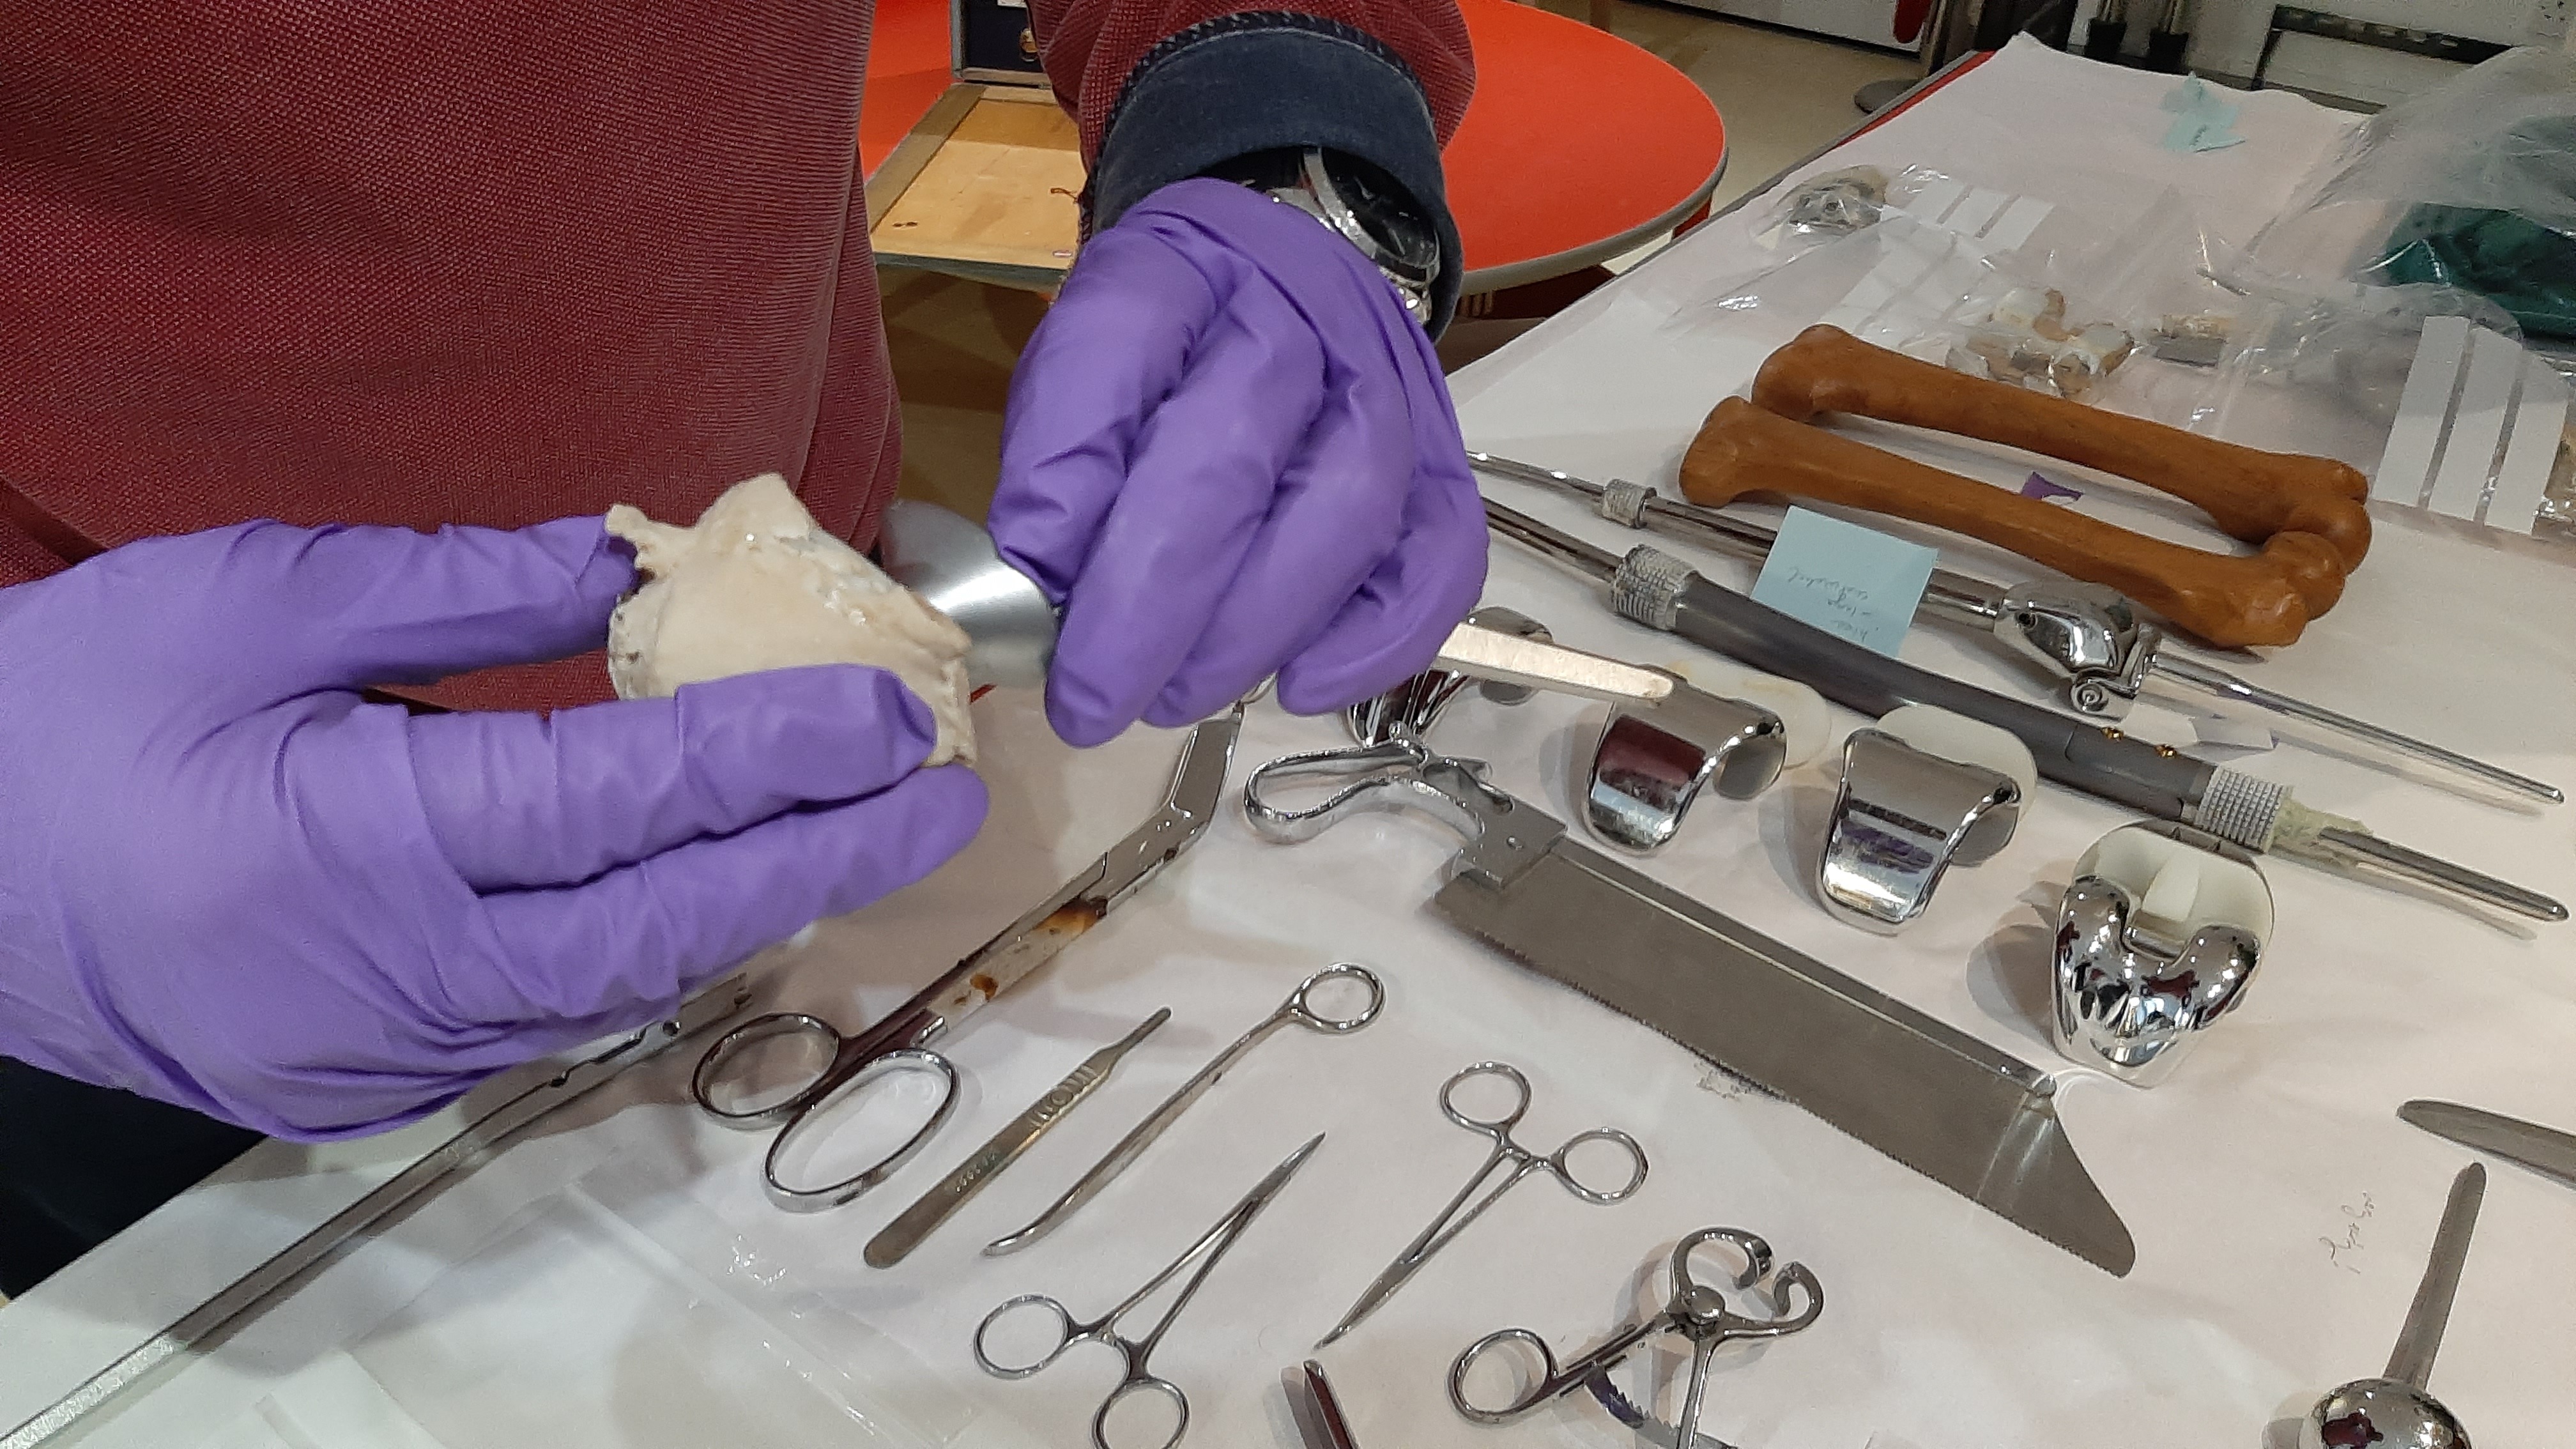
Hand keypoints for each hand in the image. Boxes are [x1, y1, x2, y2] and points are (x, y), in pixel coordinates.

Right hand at [0, 519, 985, 1138]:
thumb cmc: (62, 716)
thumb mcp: (249, 601)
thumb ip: (457, 588)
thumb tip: (631, 560)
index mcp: (357, 843)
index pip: (626, 801)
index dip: (779, 755)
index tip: (896, 712)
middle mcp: (394, 979)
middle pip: (663, 927)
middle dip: (821, 859)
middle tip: (946, 794)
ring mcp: (383, 1056)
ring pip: (617, 988)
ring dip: (747, 907)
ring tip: (853, 828)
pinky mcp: (367, 1088)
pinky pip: (546, 1020)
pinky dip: (645, 951)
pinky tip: (712, 889)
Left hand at [990, 176, 1486, 746]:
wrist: (1293, 294)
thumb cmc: (1169, 355)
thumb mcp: (1084, 369)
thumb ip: (1058, 460)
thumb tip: (1041, 586)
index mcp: (1180, 268)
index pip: (1118, 354)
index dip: (1069, 484)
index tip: (1029, 592)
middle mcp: (1298, 316)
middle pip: (1233, 454)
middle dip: (1152, 600)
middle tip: (1092, 699)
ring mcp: (1389, 390)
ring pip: (1344, 511)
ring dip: (1251, 631)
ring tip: (1174, 697)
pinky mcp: (1444, 468)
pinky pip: (1437, 560)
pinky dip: (1373, 641)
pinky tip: (1299, 688)